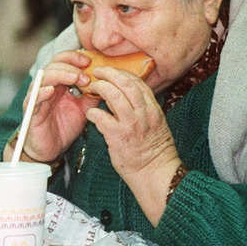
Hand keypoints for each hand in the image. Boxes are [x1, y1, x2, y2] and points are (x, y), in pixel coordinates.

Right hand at [14, 50, 99, 162]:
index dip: (74, 57)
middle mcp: (46, 86)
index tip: (89, 61)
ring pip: (44, 78)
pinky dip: (41, 92)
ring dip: (60, 75)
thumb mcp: (84, 108)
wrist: (52, 149)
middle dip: (70, 66)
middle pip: (53, 65)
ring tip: (75, 79)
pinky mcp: (31, 112)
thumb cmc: (65, 126)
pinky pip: (33, 99)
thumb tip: (106, 81)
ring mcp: (37, 98)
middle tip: (86, 75)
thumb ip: (92, 94)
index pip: (62, 60)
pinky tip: (51, 90)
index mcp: (58, 82)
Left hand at [85, 66, 179, 181]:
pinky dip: (93, 112)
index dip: (123, 73)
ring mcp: (131, 124)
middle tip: (98, 72)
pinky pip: (101, 117)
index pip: (139, 83)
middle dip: (110, 73)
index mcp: (153, 110)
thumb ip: (142, 109)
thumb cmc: (153, 151)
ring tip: (93, 87)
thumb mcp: (155, 124)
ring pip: (115, 95)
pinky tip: (90, 114)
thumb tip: (124, 97)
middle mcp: (144, 114)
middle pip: (127, 83)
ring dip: (101, 88)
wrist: (155, 173)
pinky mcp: (118, 137)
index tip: (113, 72)